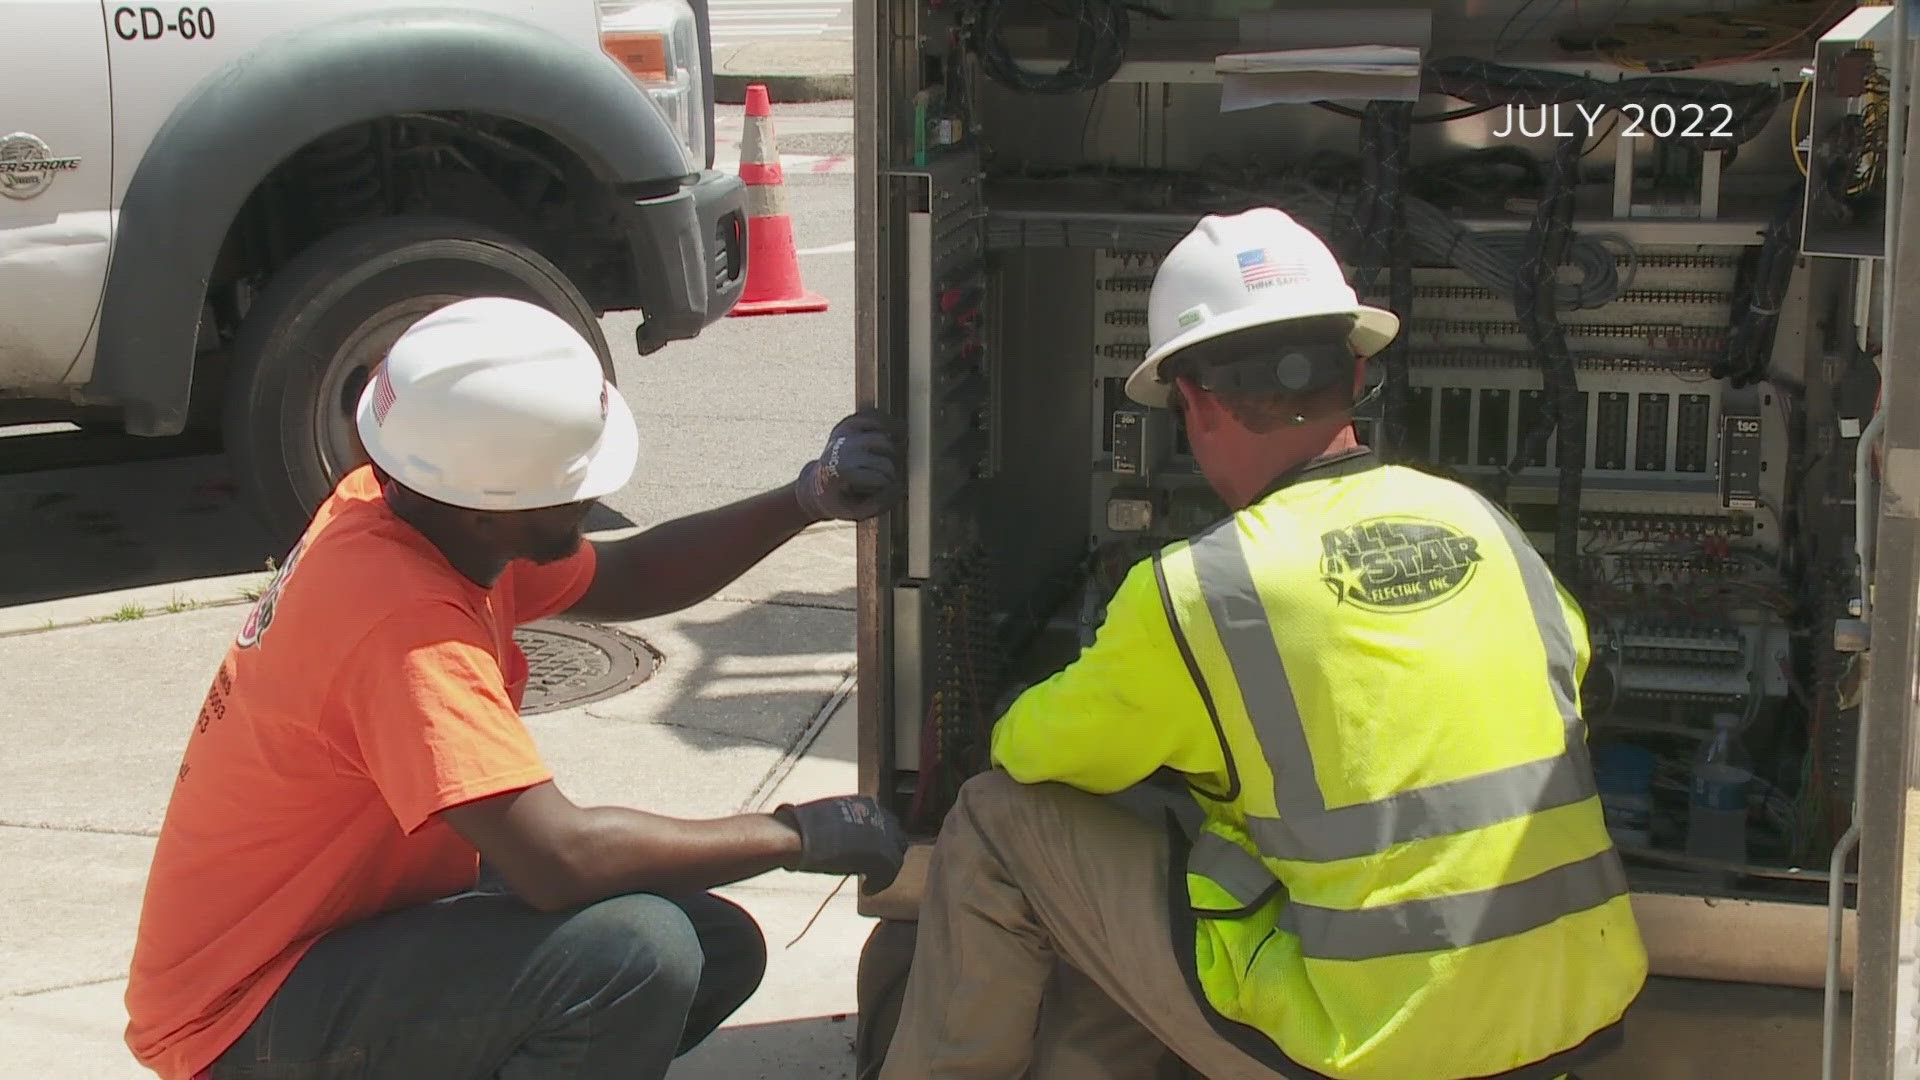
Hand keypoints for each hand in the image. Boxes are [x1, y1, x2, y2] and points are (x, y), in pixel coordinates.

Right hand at [771, 795, 908, 892]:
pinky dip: (878, 883)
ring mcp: (883, 836)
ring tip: (871, 882)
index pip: (886, 822)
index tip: (870, 851)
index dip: (881, 839)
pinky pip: (888, 873)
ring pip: (895, 857)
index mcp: (865, 804)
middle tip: (876, 868)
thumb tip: (839, 836)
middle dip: (889, 853)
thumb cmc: (803, 826)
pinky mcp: (882, 855)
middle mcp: (879, 817)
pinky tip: (867, 889)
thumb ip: (843, 824)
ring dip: (884, 871)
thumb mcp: (829, 817)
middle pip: (897, 838)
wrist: (800, 835)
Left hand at [794, 410, 904, 521]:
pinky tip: (898, 433)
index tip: (885, 492)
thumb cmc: (840, 501)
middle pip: (886, 453)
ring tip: (892, 461)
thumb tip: (900, 487)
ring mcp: (844, 434)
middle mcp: (841, 449)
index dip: (890, 485)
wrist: (816, 486)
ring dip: (894, 450)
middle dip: (893, 468)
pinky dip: (889, 423)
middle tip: (888, 478)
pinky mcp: (848, 424)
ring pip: (884, 436)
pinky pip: (876, 417)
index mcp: (839, 472)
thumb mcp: (856, 513)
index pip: (881, 475)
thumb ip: (880, 504)